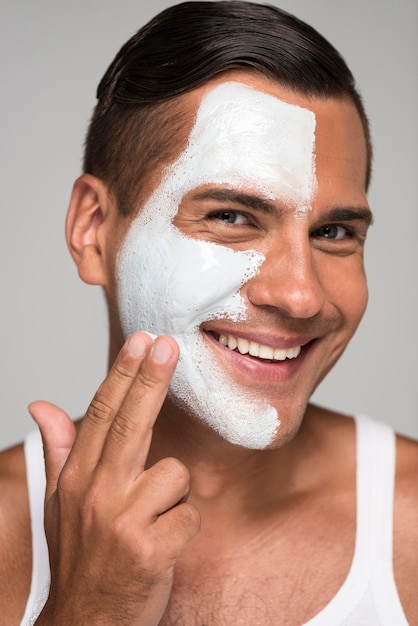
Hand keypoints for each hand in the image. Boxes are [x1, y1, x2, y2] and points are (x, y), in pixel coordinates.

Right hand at [29, 332, 199, 625]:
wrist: (86, 625)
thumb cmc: (80, 556)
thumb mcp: (59, 502)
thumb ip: (59, 449)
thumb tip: (40, 404)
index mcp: (78, 478)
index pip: (102, 413)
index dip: (124, 373)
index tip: (142, 341)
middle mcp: (97, 494)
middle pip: (132, 423)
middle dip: (152, 379)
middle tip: (168, 345)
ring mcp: (123, 521)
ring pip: (175, 474)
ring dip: (172, 496)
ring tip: (151, 521)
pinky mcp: (151, 549)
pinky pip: (190, 515)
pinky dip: (183, 528)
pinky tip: (162, 545)